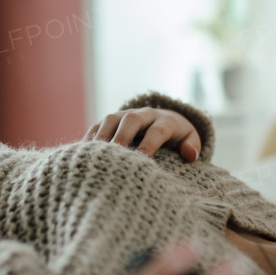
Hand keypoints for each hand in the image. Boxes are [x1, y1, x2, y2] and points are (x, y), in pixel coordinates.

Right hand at [85, 107, 201, 161]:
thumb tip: (189, 154)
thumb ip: (192, 146)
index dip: (150, 144)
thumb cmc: (178, 138)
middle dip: (123, 136)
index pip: (158, 130)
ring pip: (112, 119)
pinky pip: (99, 125)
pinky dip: (91, 137)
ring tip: (95, 154)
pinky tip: (83, 153)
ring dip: (103, 135)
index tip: (142, 159)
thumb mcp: (190, 140)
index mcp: (165, 121)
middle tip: (115, 154)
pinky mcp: (112, 120)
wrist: (165, 121)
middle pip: (131, 119)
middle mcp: (144, 115)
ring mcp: (126, 115)